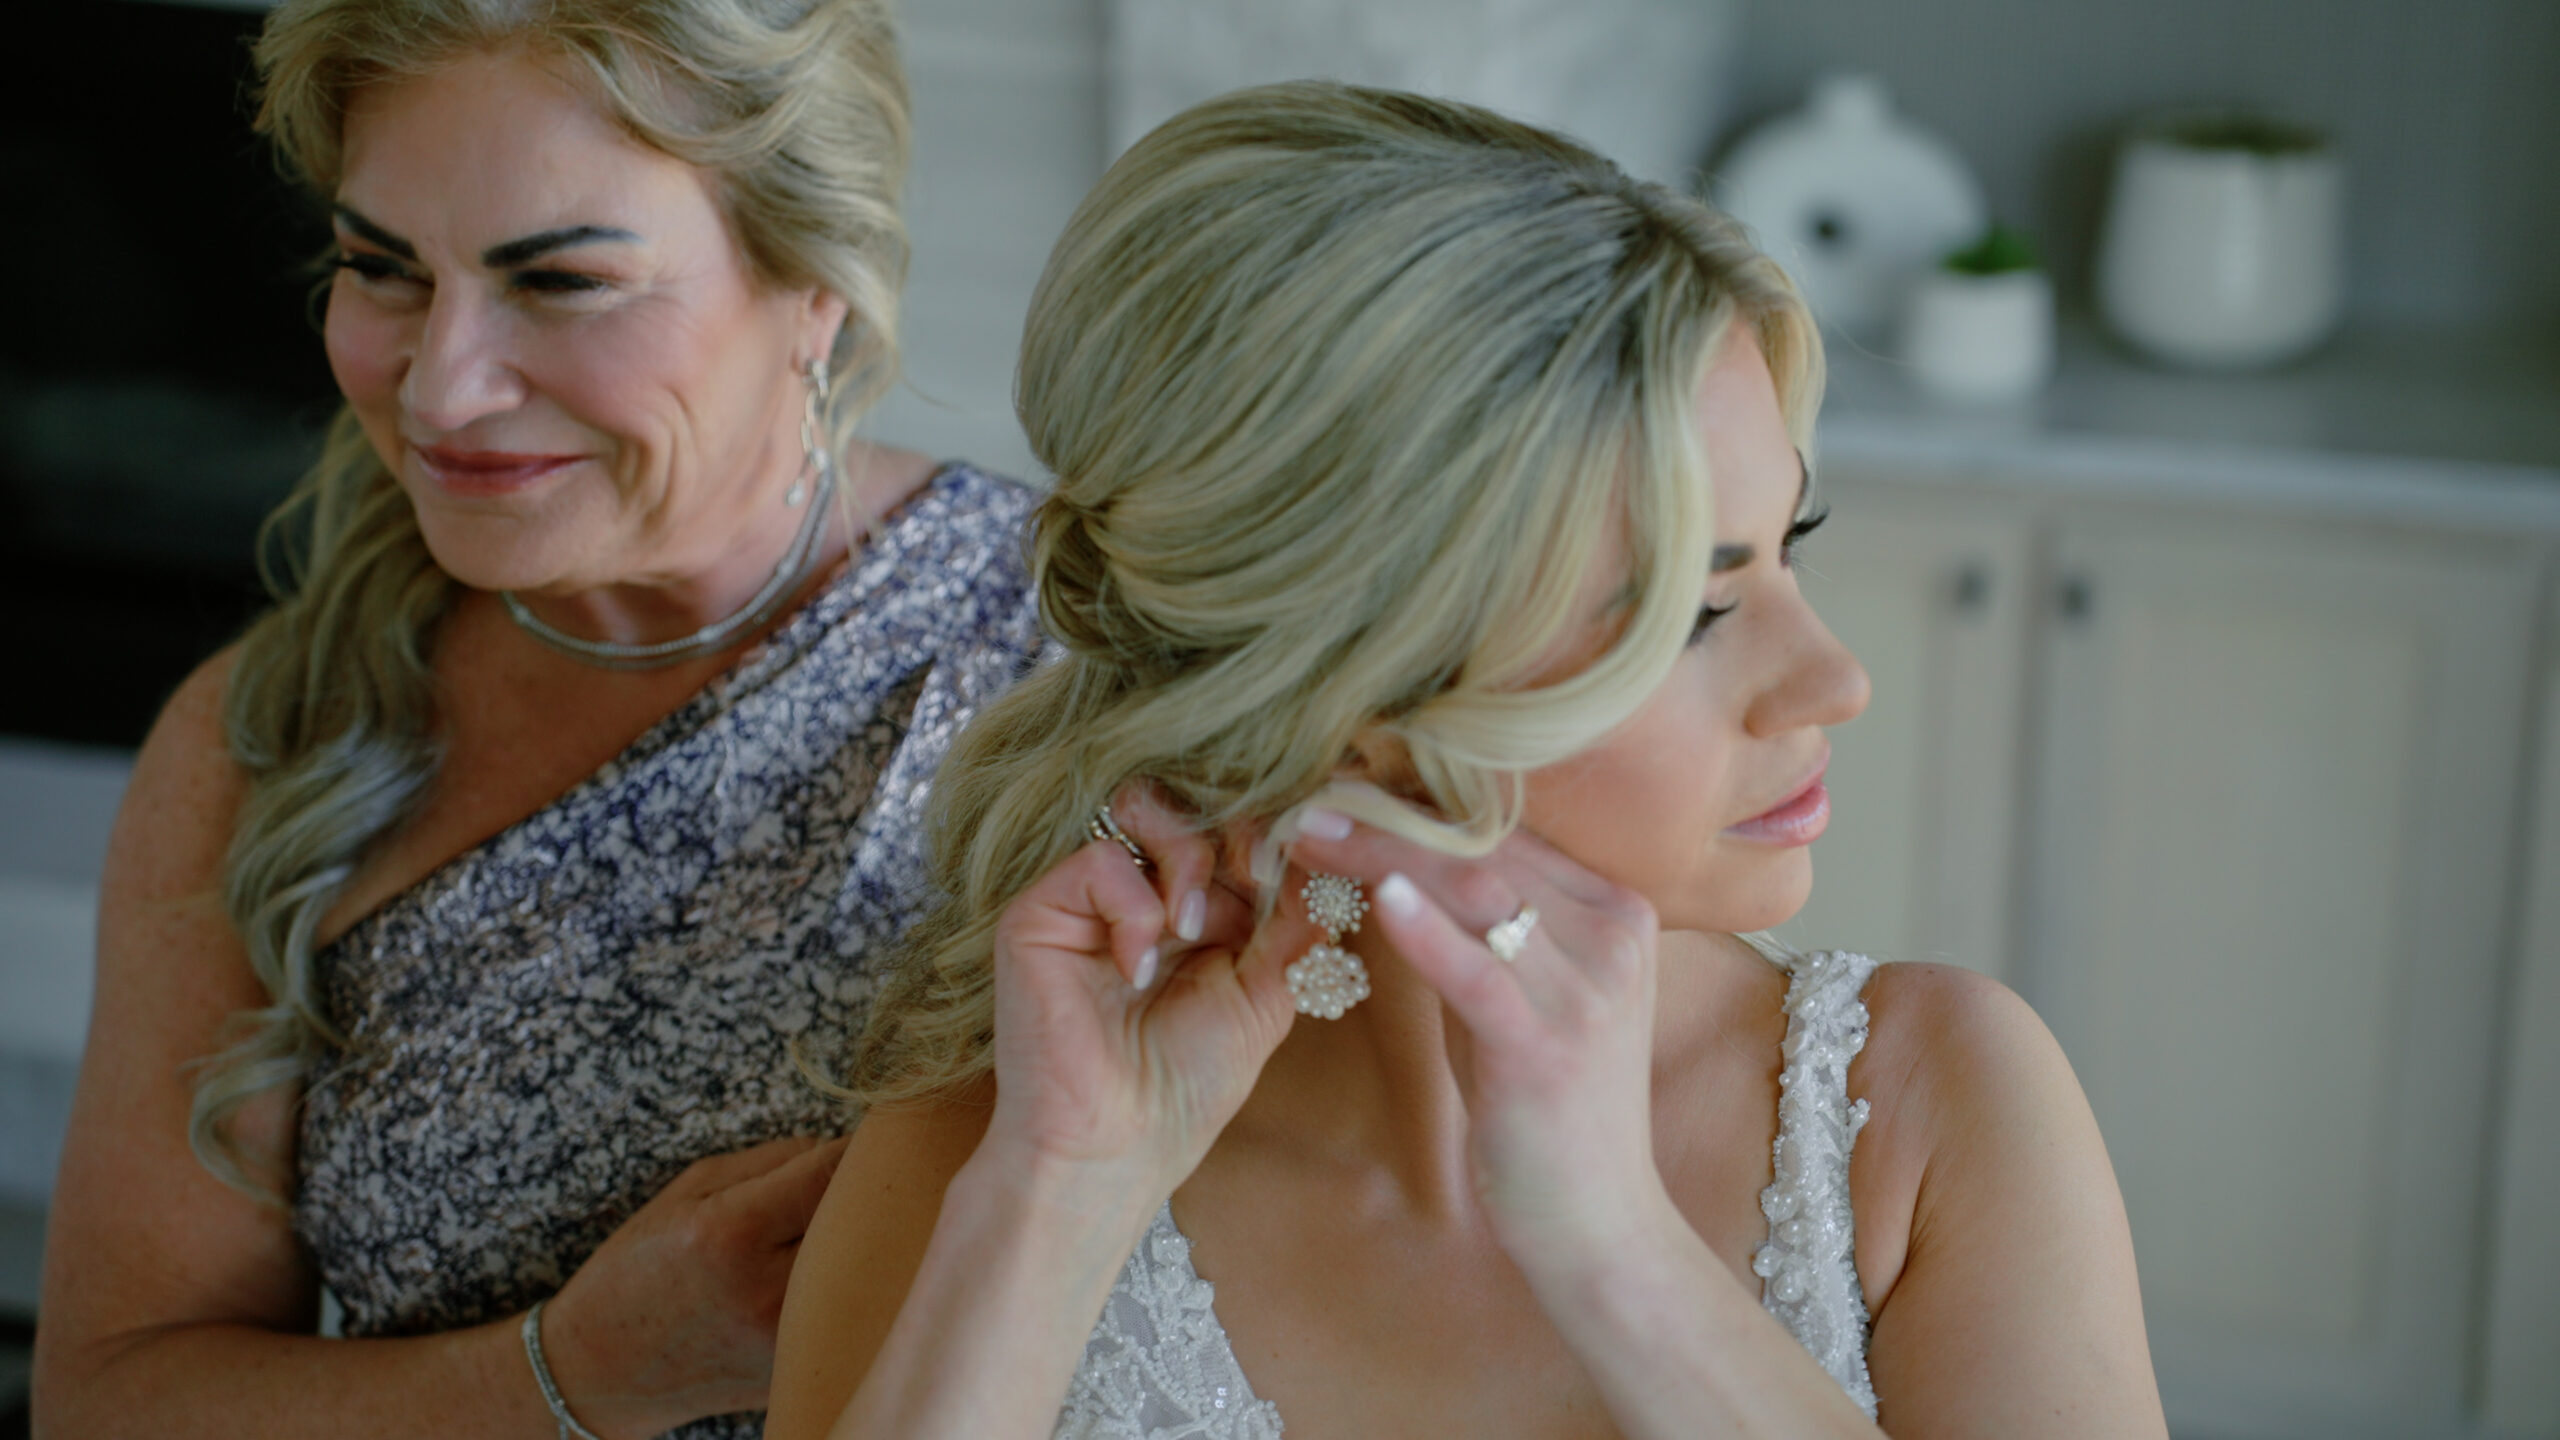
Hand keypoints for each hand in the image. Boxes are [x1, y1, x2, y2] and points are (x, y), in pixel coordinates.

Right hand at [541, 1134, 848, 1435]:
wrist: (604, 1367)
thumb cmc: (644, 1265)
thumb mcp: (692, 1188)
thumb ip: (778, 1158)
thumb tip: (850, 1146)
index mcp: (731, 1232)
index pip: (833, 1171)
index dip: (864, 1146)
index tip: (874, 1137)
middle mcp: (764, 1291)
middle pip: (864, 1223)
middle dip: (871, 1196)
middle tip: (872, 1180)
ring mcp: (784, 1342)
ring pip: (864, 1272)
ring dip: (865, 1245)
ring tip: (842, 1232)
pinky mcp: (795, 1373)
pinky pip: (845, 1314)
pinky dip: (846, 1290)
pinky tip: (822, 1282)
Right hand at [977, 786, 1289, 1202]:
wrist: (1115, 1147)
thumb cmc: (1183, 1088)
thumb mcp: (1264, 995)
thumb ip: (1293, 925)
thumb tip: (1330, 864)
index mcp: (1194, 912)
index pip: (1231, 833)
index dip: (1269, 838)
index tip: (1298, 869)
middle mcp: (1140, 894)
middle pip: (1190, 808)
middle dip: (1235, 837)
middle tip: (1256, 876)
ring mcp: (1088, 900)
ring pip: (1141, 810)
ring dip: (1187, 860)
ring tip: (1193, 927)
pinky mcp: (1040, 913)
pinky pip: (1099, 859)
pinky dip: (1133, 907)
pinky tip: (1136, 968)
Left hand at [1289, 812, 1674, 1275]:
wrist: (1597, 1220)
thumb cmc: (1548, 1103)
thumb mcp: (1521, 995)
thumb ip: (1478, 929)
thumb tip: (1395, 862)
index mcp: (1616, 910)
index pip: (1511, 831)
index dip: (1424, 801)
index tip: (1347, 781)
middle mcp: (1614, 937)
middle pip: (1489, 849)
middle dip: (1391, 817)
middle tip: (1311, 795)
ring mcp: (1588, 992)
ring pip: (1478, 893)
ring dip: (1384, 854)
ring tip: (1311, 831)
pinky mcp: (1548, 1049)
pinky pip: (1480, 974)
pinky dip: (1427, 932)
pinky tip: (1379, 897)